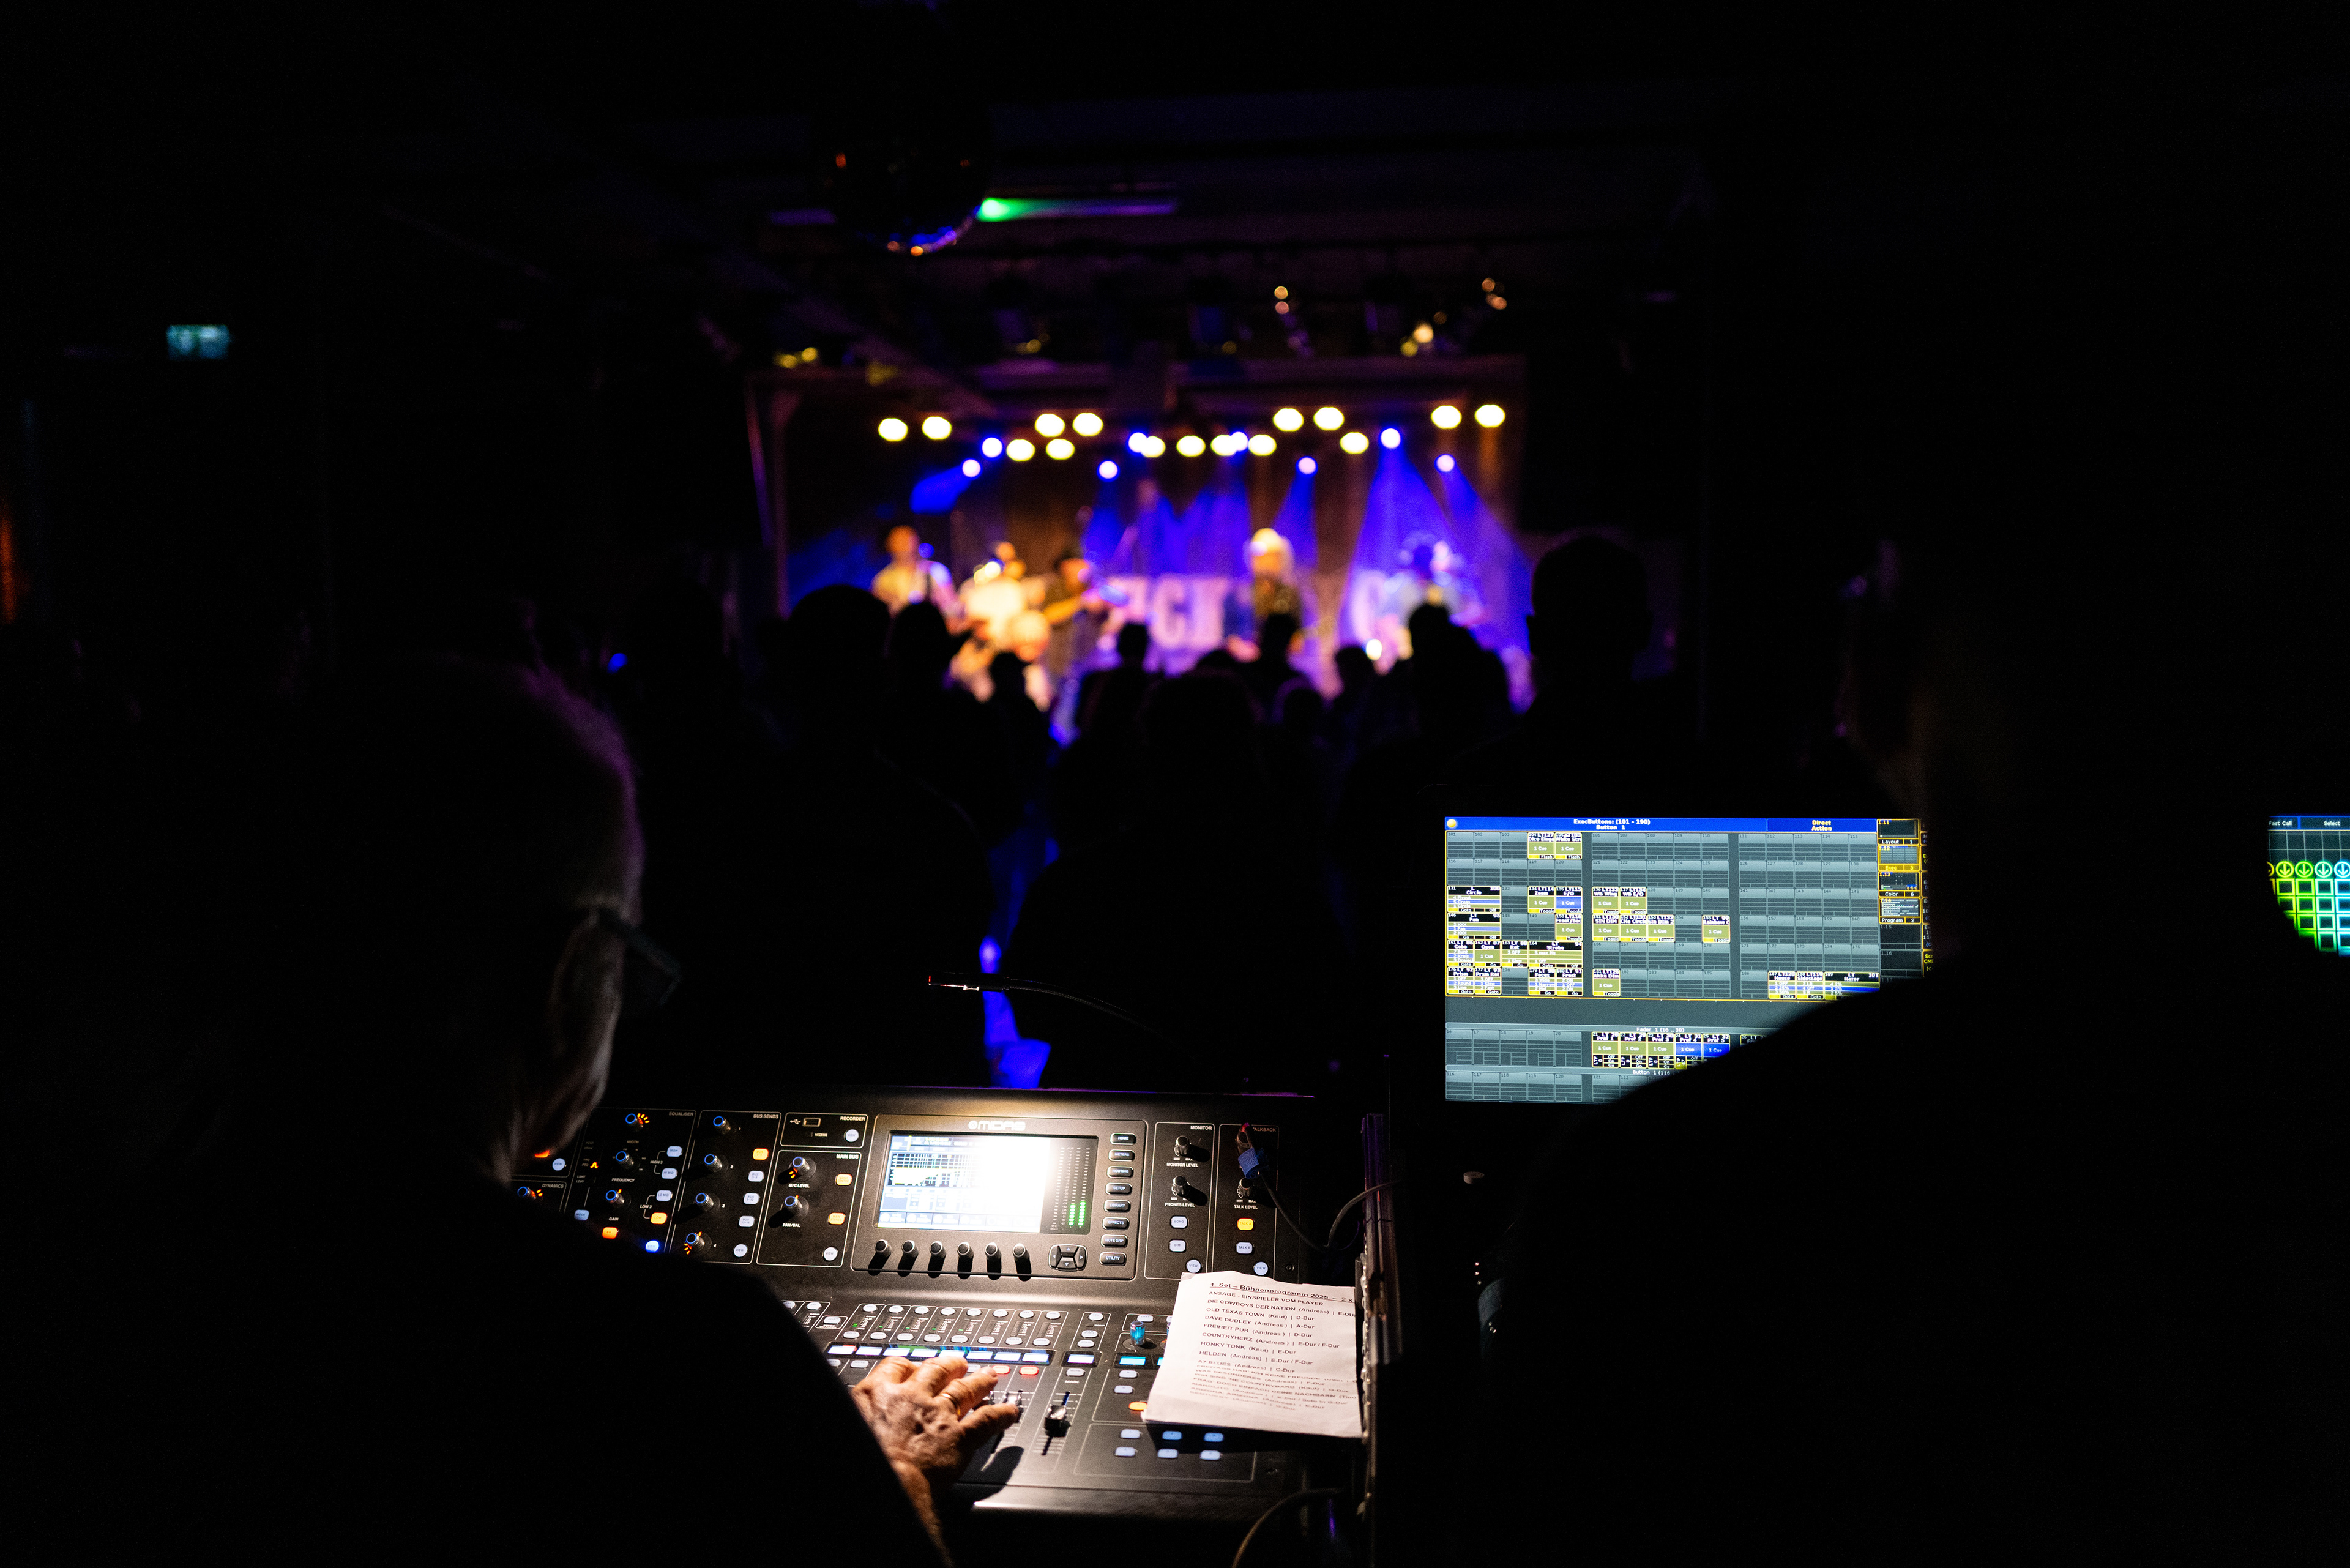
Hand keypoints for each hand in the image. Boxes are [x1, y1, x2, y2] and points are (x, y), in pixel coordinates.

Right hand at [851, 1354, 1021, 1495]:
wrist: (886, 1483)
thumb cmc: (864, 1461)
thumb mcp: (848, 1424)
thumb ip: (857, 1416)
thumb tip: (854, 1418)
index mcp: (878, 1393)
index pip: (896, 1366)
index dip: (908, 1365)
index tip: (913, 1366)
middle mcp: (912, 1396)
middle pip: (936, 1370)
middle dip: (950, 1365)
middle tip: (958, 1362)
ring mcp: (938, 1414)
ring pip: (964, 1389)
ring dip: (979, 1381)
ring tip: (990, 1376)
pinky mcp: (959, 1437)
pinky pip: (987, 1421)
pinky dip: (1002, 1414)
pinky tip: (1011, 1411)